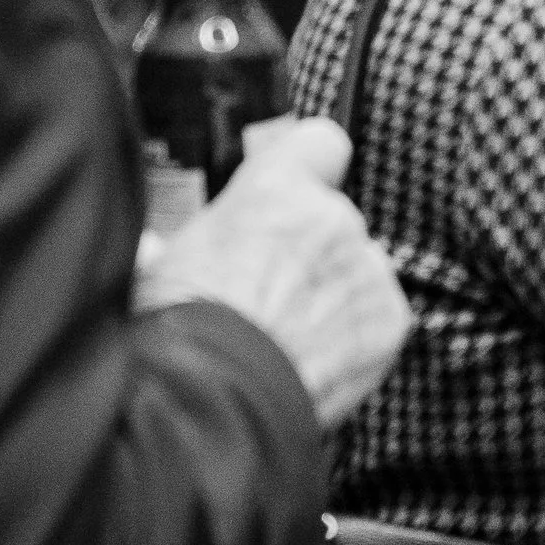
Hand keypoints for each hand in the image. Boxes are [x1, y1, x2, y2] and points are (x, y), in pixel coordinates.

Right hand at [138, 117, 411, 434]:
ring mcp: (367, 268)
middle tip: (266, 292)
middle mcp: (332, 217)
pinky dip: (354, 335)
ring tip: (285, 336)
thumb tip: (154, 249)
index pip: (321, 142)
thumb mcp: (157, 265)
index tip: (297, 189)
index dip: (310, 167)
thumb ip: (177, 242)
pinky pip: (376, 316)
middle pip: (333, 220)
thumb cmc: (178, 331)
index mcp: (275, 188)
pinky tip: (313, 359)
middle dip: (307, 250)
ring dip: (331, 294)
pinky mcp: (390, 320)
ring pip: (357, 270)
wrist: (215, 402)